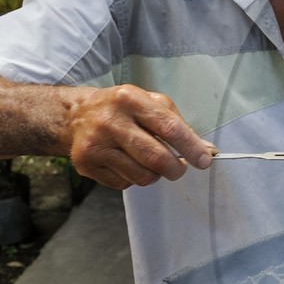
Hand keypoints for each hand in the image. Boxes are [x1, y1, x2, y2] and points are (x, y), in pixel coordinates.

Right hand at [64, 84, 215, 189]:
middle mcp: (110, 121)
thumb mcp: (150, 103)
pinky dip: (133, 178)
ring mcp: (96, 145)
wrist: (77, 115)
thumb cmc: (123, 109)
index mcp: (129, 99)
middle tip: (179, 168)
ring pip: (142, 176)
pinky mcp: (86, 164)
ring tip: (149, 161)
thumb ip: (179, 124)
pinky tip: (127, 163)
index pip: (169, 127)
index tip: (204, 160)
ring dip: (155, 175)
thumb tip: (206, 150)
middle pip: (156, 158)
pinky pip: (124, 183)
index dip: (191, 147)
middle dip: (176, 169)